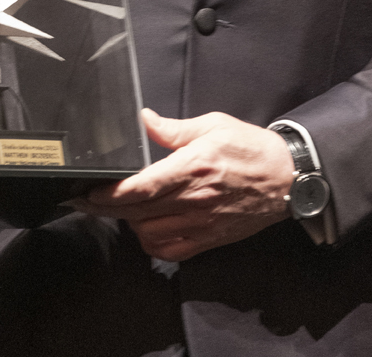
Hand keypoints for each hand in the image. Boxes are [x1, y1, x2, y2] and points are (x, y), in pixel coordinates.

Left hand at [76, 108, 294, 260]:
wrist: (286, 179)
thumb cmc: (250, 148)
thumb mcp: (212, 125)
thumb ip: (174, 129)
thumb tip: (145, 120)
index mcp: (192, 168)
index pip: (140, 189)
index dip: (108, 194)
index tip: (87, 191)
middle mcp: (193, 200)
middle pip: (136, 213)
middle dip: (104, 208)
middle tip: (86, 200)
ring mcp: (200, 224)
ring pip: (148, 234)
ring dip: (128, 223)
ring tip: (120, 208)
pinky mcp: (207, 240)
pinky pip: (169, 251)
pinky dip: (150, 243)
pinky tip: (145, 228)